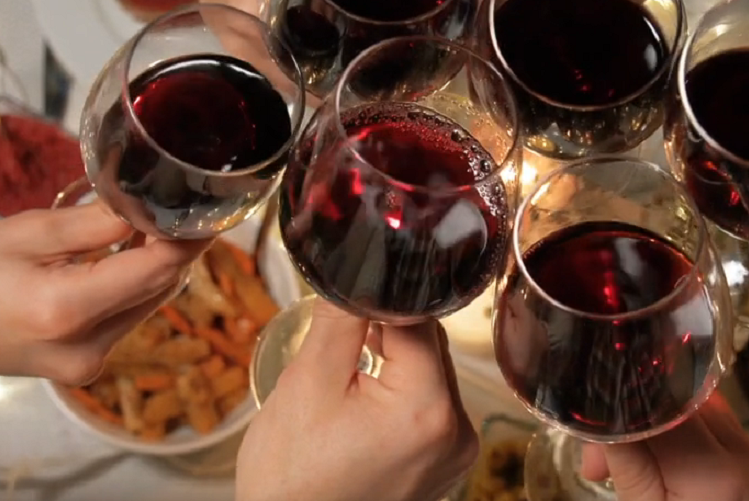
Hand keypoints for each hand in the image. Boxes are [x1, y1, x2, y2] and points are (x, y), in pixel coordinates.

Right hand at [0, 204, 207, 386]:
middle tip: (181, 207)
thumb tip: (150, 208)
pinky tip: (126, 257)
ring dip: (157, 266)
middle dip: (176, 247)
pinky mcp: (84, 369)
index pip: (156, 269)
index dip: (187, 236)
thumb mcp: (26, 232)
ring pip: (149, 304)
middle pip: (159, 288)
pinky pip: (128, 319)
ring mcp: (87, 365)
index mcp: (67, 310)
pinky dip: (134, 287)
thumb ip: (95, 223)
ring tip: (152, 225)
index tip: (201, 207)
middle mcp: (86, 347)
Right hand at [235, 299, 477, 500]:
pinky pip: (427, 405)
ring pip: (428, 372)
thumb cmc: (292, 479)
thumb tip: (355, 268)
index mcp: (428, 409)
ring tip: (346, 374)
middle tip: (340, 335)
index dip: (382, 299)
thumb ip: (339, 321)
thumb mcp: (307, 385)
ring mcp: (454, 454)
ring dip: (394, 360)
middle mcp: (457, 433)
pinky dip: (400, 391)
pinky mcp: (443, 465)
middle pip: (428, 346)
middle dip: (386, 330)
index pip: (418, 321)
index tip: (352, 288)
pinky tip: (363, 399)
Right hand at [582, 395, 748, 500]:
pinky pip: (713, 428)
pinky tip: (658, 463)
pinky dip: (680, 435)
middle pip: (680, 403)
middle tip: (598, 463)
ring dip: (656, 423)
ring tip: (624, 465)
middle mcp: (748, 454)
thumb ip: (627, 460)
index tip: (590, 429)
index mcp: (718, 471)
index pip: (665, 405)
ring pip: (697, 409)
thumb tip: (600, 412)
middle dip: (635, 417)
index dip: (623, 407)